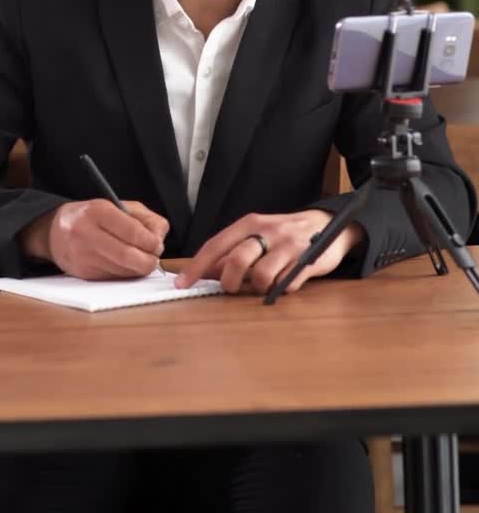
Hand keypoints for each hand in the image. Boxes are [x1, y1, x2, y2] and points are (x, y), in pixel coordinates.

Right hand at [20, 200, 168, 279]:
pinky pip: (112, 278)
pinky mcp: (81, 273)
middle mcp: (86, 233)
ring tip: (141, 260)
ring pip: (121, 270)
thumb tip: (159, 237)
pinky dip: (125, 275)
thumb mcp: (117, 205)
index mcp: (98, 211)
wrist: (54, 231)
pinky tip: (126, 266)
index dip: (151, 241)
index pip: (132, 231)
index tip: (158, 244)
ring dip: (138, 269)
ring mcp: (82, 255)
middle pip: (127, 255)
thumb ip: (144, 218)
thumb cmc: (92, 216)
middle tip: (154, 258)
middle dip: (148, 260)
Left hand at [175, 209, 364, 294]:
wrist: (329, 223)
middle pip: (237, 261)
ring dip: (258, 288)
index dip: (197, 266)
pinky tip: (284, 280)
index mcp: (250, 223)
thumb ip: (233, 251)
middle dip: (230, 282)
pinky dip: (280, 289)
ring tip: (264, 284)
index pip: (216, 245)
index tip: (182, 284)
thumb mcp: (257, 235)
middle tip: (232, 289)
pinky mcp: (307, 260)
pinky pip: (285, 285)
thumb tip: (206, 272)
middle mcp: (267, 231)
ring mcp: (288, 245)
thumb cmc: (284, 233)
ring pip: (261, 276)